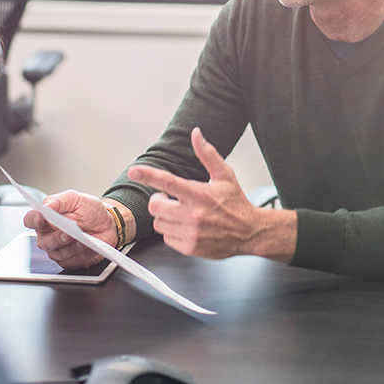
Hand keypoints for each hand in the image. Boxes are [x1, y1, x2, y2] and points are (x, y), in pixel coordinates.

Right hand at [23, 191, 117, 268]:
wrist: (106, 221)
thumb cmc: (88, 210)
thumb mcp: (74, 198)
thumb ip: (57, 201)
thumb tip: (45, 206)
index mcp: (46, 219)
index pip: (31, 220)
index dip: (33, 220)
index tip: (40, 218)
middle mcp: (49, 236)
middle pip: (45, 242)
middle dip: (57, 238)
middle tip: (68, 233)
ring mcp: (59, 250)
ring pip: (59, 254)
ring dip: (71, 247)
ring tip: (83, 240)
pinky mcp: (71, 261)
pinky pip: (74, 261)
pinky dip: (83, 254)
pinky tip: (90, 247)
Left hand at [136, 127, 275, 259]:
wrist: (249, 232)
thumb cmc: (236, 203)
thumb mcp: (225, 175)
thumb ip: (207, 154)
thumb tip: (196, 135)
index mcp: (200, 194)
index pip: (168, 182)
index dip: (148, 175)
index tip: (134, 171)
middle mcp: (194, 214)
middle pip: (156, 206)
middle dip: (158, 201)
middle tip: (168, 199)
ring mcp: (192, 233)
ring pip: (159, 223)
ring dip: (165, 217)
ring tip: (180, 213)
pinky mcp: (191, 248)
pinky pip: (167, 238)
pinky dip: (172, 232)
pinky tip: (185, 227)